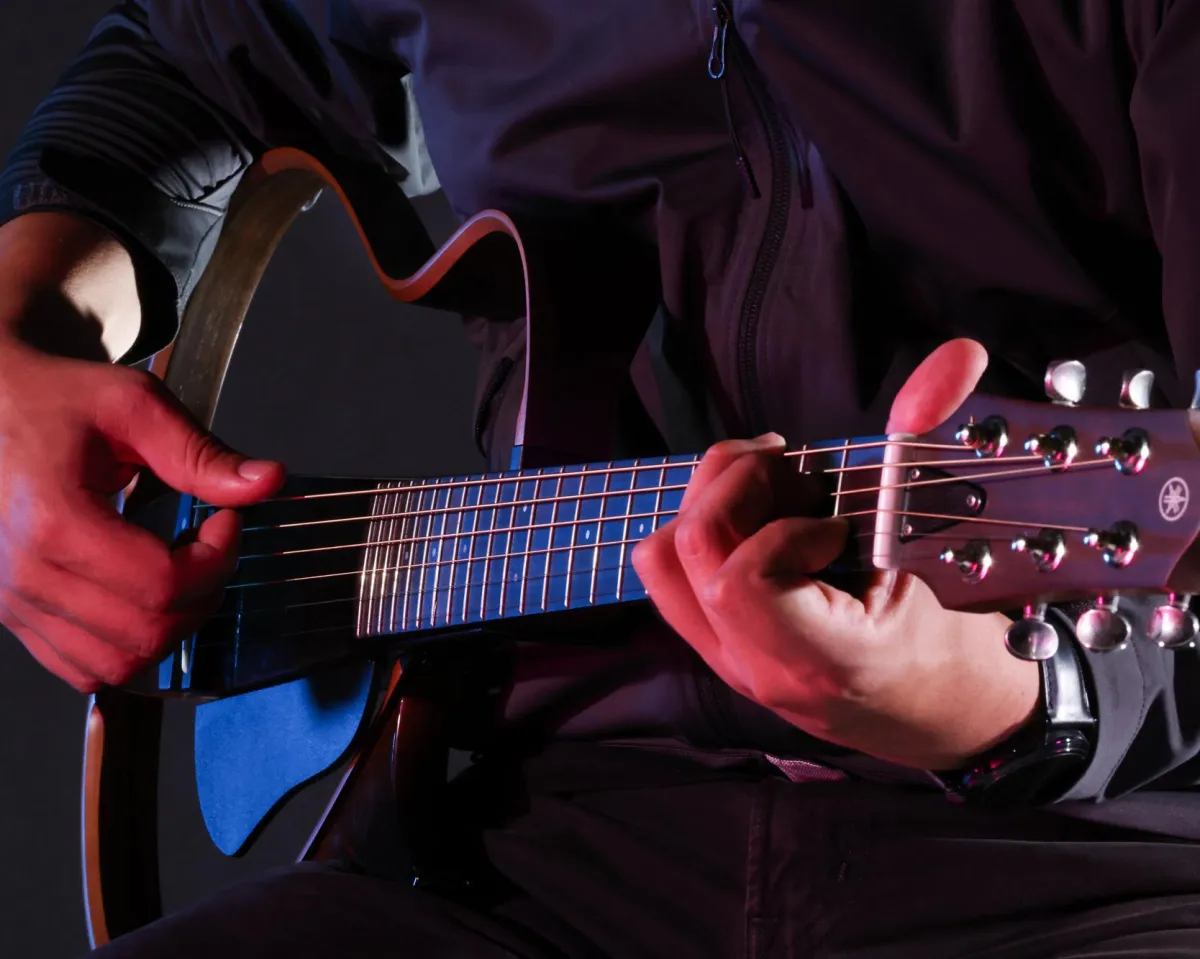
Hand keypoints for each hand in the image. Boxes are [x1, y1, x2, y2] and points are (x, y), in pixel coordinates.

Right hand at [0, 339, 284, 691]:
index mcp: (54, 521)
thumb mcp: (131, 406)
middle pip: (148, 632)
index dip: (217, 561)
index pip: (162, 584)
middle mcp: (26, 575)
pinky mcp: (13, 615)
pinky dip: (130, 647)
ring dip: (172, 627)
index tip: (227, 522)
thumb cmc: (49, 402)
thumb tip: (267, 481)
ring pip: (118, 664)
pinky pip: (83, 668)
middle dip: (203, 594)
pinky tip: (146, 597)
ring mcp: (14, 602)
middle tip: (211, 548)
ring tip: (181, 571)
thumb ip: (200, 453)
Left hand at [632, 339, 1039, 769]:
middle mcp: (755, 665)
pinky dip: (704, 525)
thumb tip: (958, 353)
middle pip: (686, 551)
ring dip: (709, 500)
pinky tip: (756, 518)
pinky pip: (668, 573)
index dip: (780, 529)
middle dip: (733, 484)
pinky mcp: (713, 644)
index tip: (834, 523)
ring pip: (660, 558)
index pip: (740, 583)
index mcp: (820, 662)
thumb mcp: (953, 557)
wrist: (939, 717)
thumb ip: (933, 446)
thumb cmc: (948, 643)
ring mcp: (726, 659)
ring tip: (768, 488)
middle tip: (790, 470)